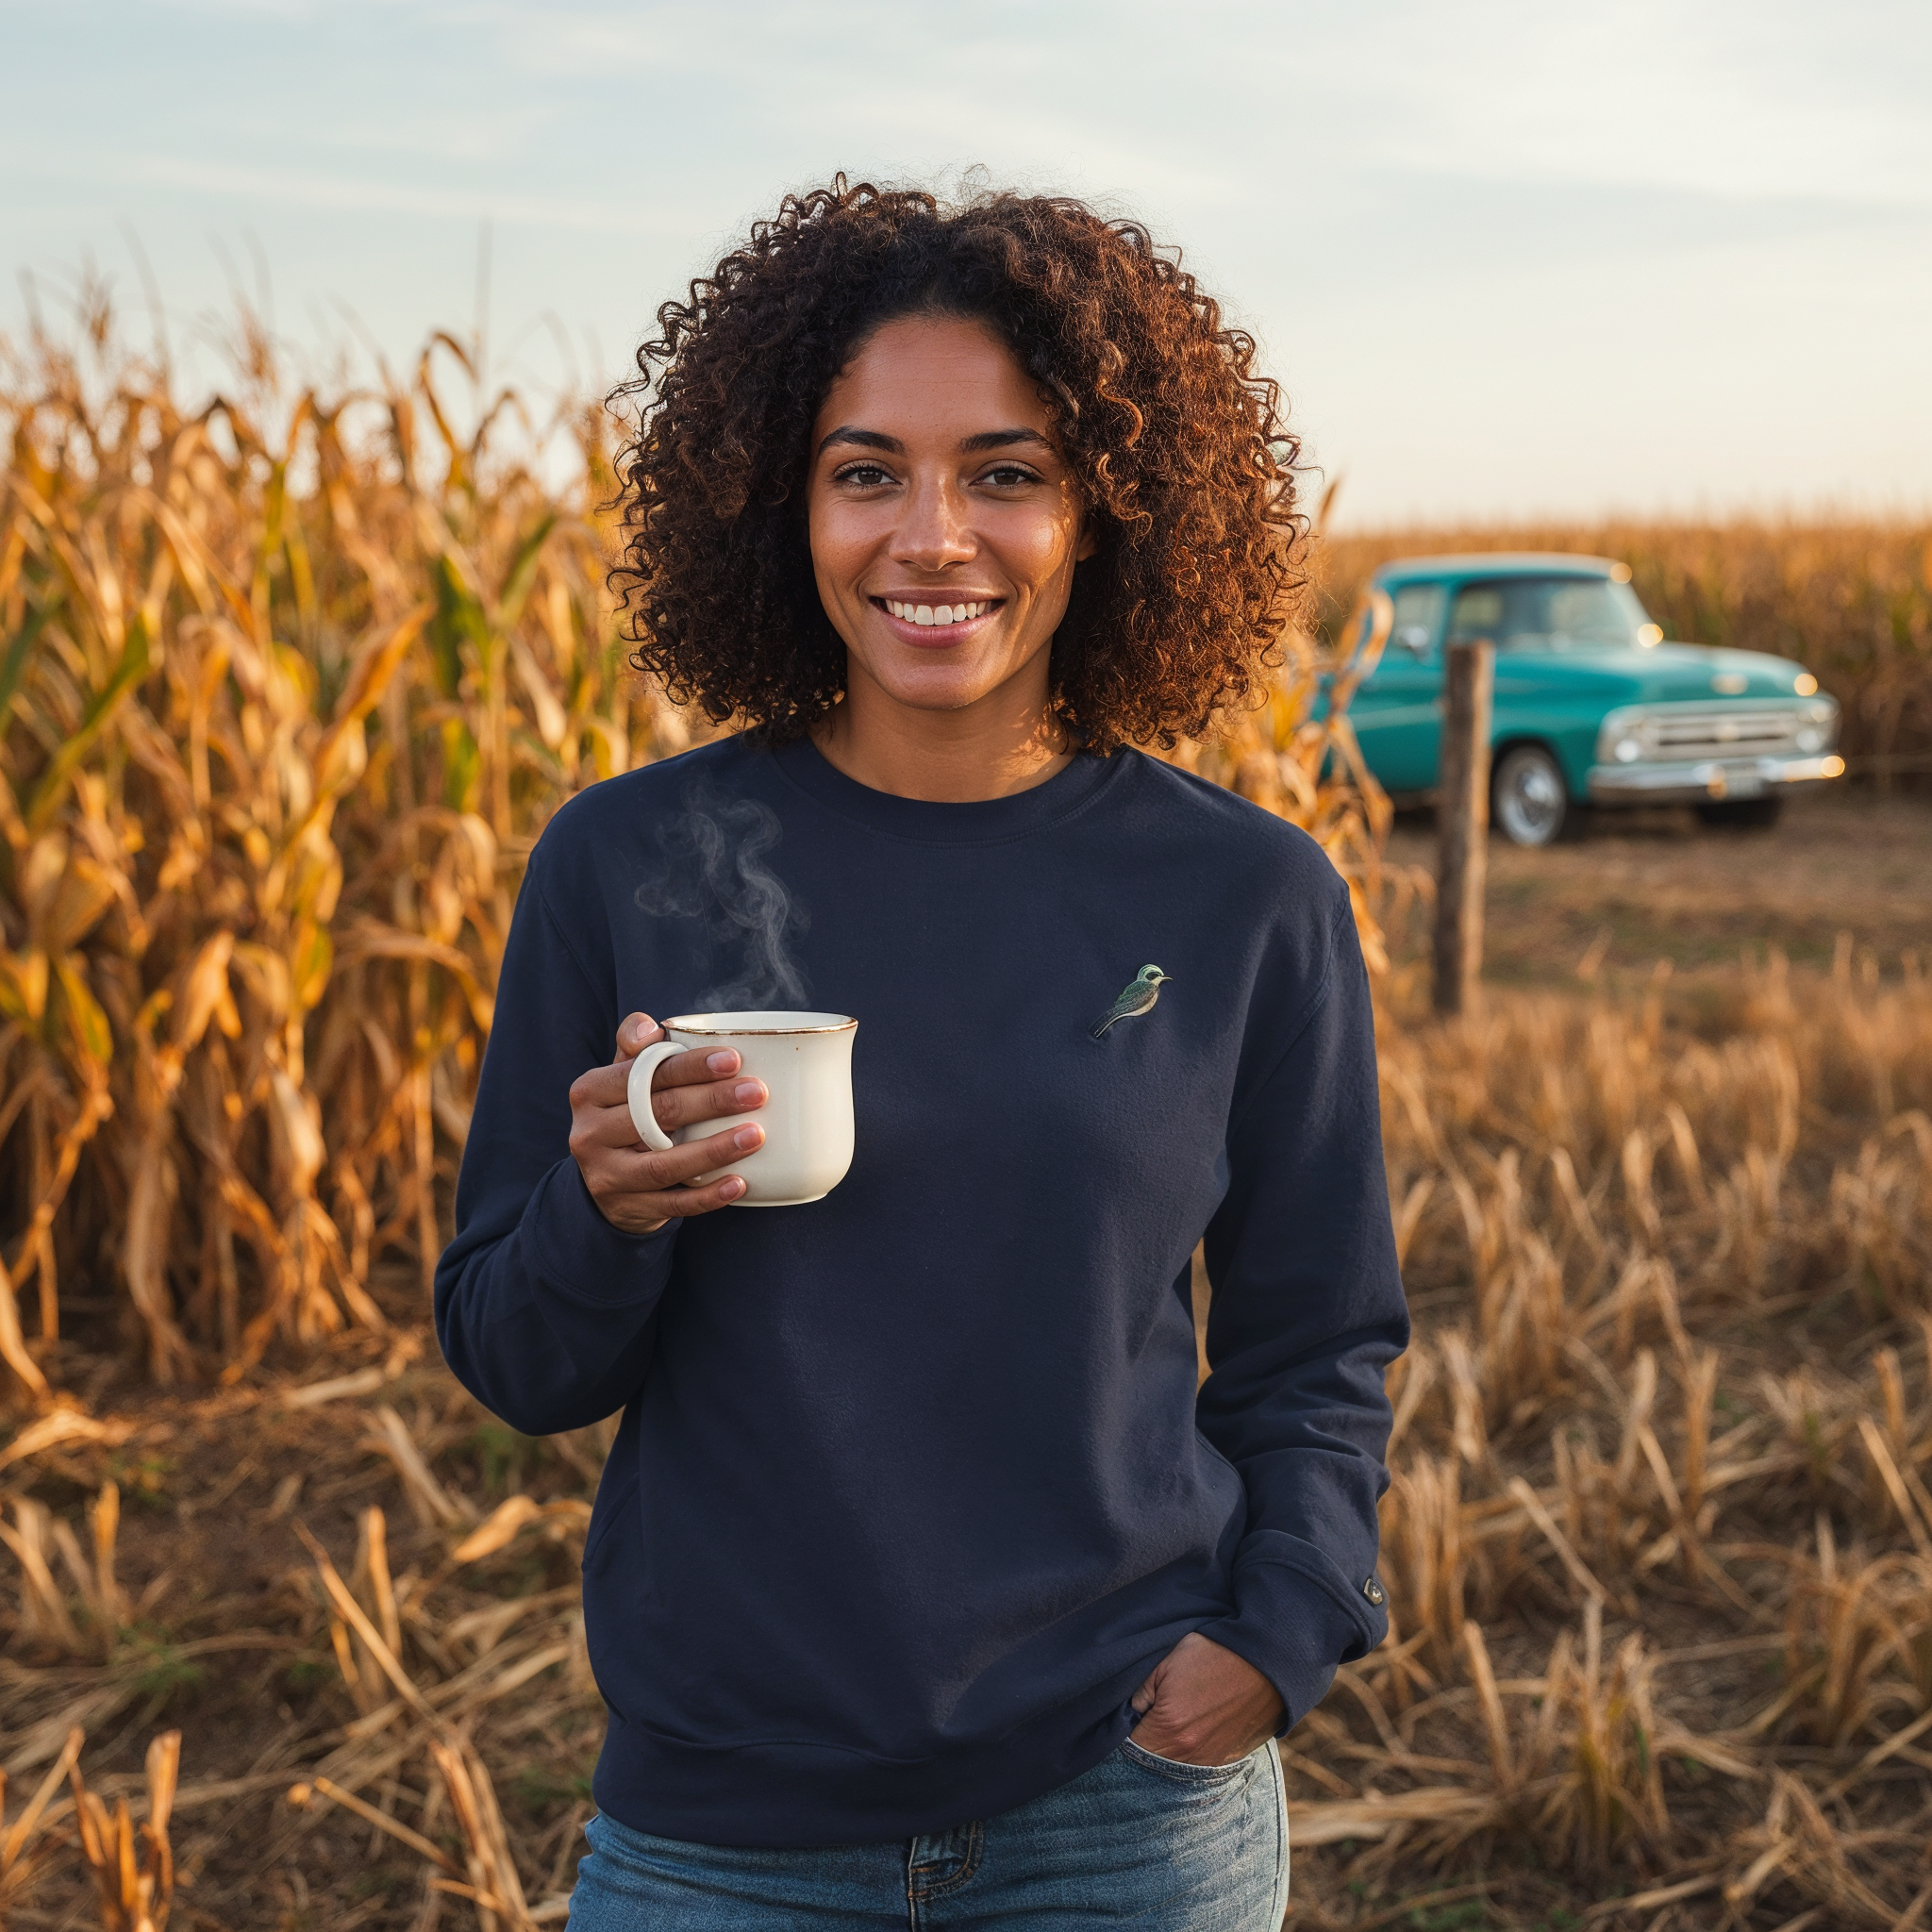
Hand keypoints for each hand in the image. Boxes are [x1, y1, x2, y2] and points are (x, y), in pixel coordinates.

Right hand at [568, 1012, 766, 1233]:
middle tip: (757, 1093)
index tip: (734, 1059)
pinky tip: (739, 1183)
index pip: (643, 1074)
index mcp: (591, 1091)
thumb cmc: (627, 1113)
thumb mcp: (622, 1077)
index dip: (689, 1067)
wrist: (603, 1181)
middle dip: (711, 1101)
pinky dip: (707, 1196)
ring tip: (755, 1135)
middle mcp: (590, 1133)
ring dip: (714, 1150)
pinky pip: (673, 1204)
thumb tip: (649, 1027)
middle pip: (656, 1114)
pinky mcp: (627, 1208)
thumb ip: (637, 1047)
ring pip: (664, 1164)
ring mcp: (606, 1175)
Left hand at [1128, 1633, 1283, 1766]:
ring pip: (1178, 1767)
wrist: (1267, 1658)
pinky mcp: (1232, 1758)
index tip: (1128, 1720)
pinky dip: (1194, 1752)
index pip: (1131, 1749)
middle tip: (1149, 1721)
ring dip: (1171, 1751)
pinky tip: (1196, 1730)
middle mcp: (1191, 1755)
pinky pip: (1203, 1764)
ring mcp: (1214, 1760)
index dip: (1125, 1733)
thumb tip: (1130, 1711)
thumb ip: (1140, 1690)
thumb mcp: (1166, 1661)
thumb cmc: (1214, 1653)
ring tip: (1175, 1724)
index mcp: (1169, 1730)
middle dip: (1147, 1744)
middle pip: (1155, 1762)